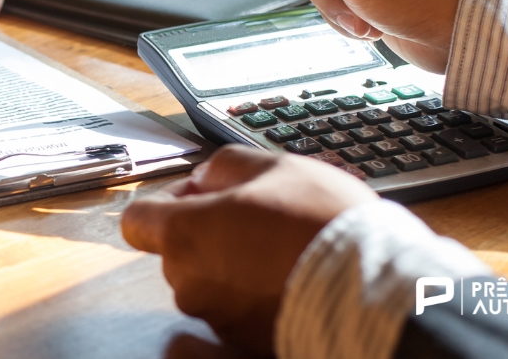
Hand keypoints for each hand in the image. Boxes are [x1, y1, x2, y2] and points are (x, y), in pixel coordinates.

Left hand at [120, 146, 377, 353]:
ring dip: (233, 266)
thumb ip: (225, 166)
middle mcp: (189, 281)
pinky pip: (236, 310)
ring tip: (282, 250)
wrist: (371, 293)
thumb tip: (204, 178)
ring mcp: (215, 317)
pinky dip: (254, 295)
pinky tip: (288, 278)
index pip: (136, 221)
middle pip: (178, 252)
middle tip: (258, 219)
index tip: (197, 198)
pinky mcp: (241, 341)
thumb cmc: (322, 226)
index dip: (165, 204)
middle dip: (208, 233)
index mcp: (184, 233)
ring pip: (209, 282)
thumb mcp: (276, 166)